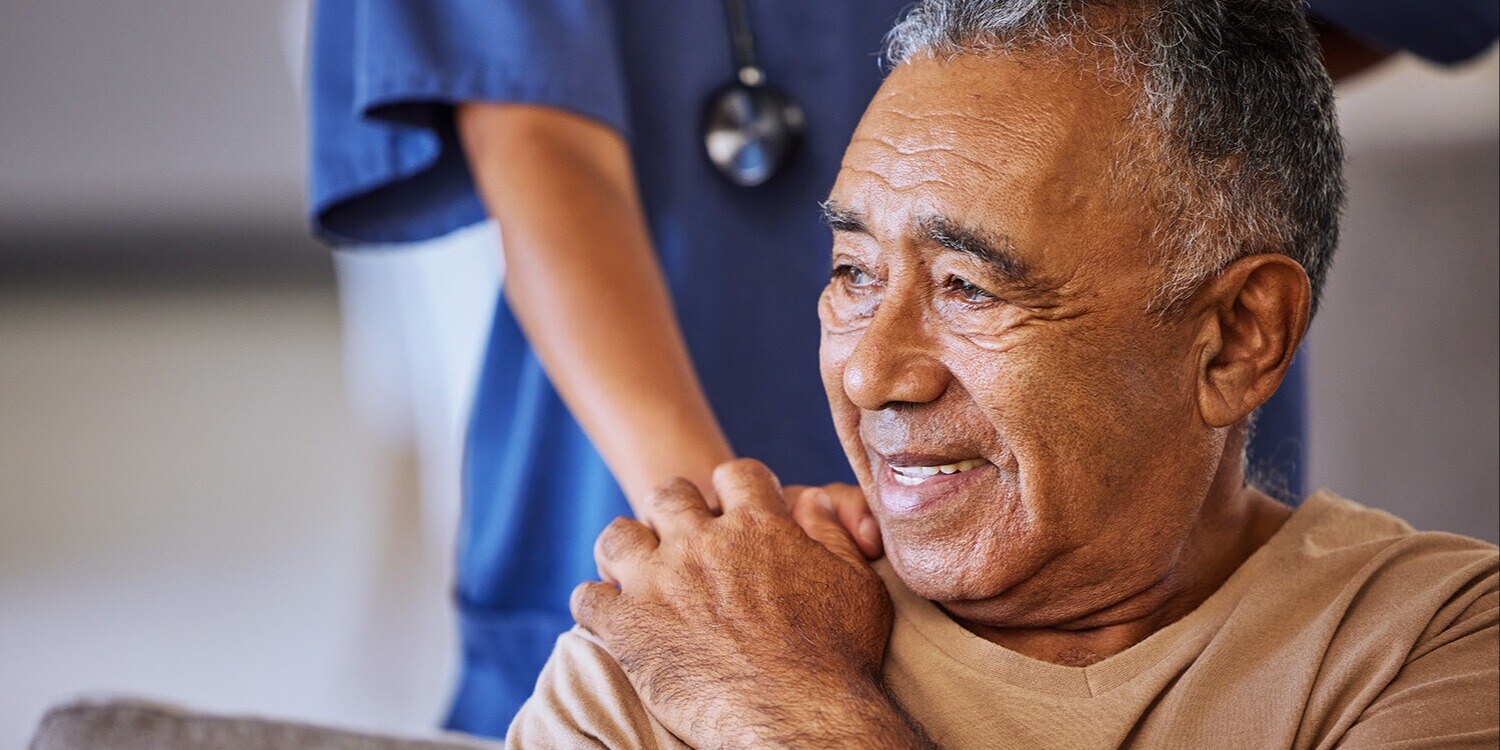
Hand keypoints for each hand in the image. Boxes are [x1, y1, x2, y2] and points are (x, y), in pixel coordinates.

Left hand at [572, 459, 922, 748]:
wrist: (800, 719)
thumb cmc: (839, 659)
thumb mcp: (856, 584)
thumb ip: (832, 535)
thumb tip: (813, 503)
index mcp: (759, 525)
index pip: (736, 474)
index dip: (736, 488)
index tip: (735, 509)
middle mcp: (703, 542)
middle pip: (670, 495)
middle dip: (675, 511)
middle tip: (683, 540)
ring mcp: (660, 581)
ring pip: (618, 535)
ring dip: (627, 548)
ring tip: (637, 571)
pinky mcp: (628, 625)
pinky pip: (588, 597)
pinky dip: (596, 603)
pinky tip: (611, 616)